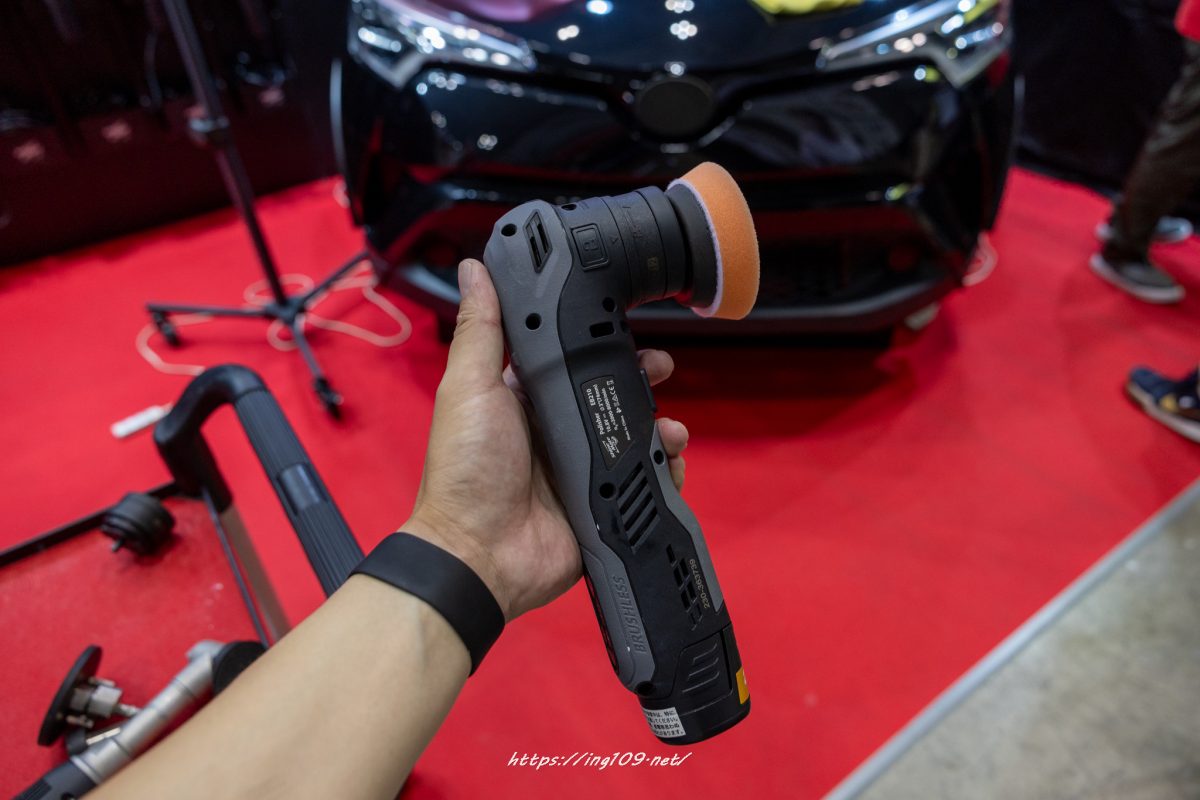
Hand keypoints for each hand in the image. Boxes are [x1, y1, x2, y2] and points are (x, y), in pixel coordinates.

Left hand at [404, 259, 688, 619]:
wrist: (479, 554)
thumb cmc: (465, 468)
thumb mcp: (470, 388)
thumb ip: (482, 330)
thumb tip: (474, 267)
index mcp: (523, 400)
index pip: (568, 359)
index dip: (597, 340)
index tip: (623, 323)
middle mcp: (553, 431)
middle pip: (609, 394)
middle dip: (641, 378)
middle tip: (661, 367)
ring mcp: (580, 469)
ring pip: (633, 436)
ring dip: (659, 425)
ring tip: (670, 427)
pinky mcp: (601, 504)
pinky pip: (643, 483)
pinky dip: (664, 471)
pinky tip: (671, 461)